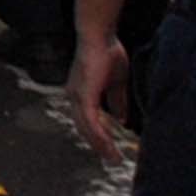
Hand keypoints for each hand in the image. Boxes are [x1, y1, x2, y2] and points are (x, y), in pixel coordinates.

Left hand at [69, 32, 131, 160]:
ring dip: (101, 145)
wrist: (99, 35)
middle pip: (84, 129)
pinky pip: (91, 122)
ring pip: (86, 129)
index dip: (98, 136)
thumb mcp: (116, 82)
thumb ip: (116, 100)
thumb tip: (121, 118)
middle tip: (113, 160)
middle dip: (99, 146)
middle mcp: (74, 97)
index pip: (87, 121)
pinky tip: (110, 147)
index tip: (110, 149)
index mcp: (80, 94)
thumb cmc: (107, 52)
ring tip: (114, 158)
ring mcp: (76, 97)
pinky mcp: (83, 96)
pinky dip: (100, 136)